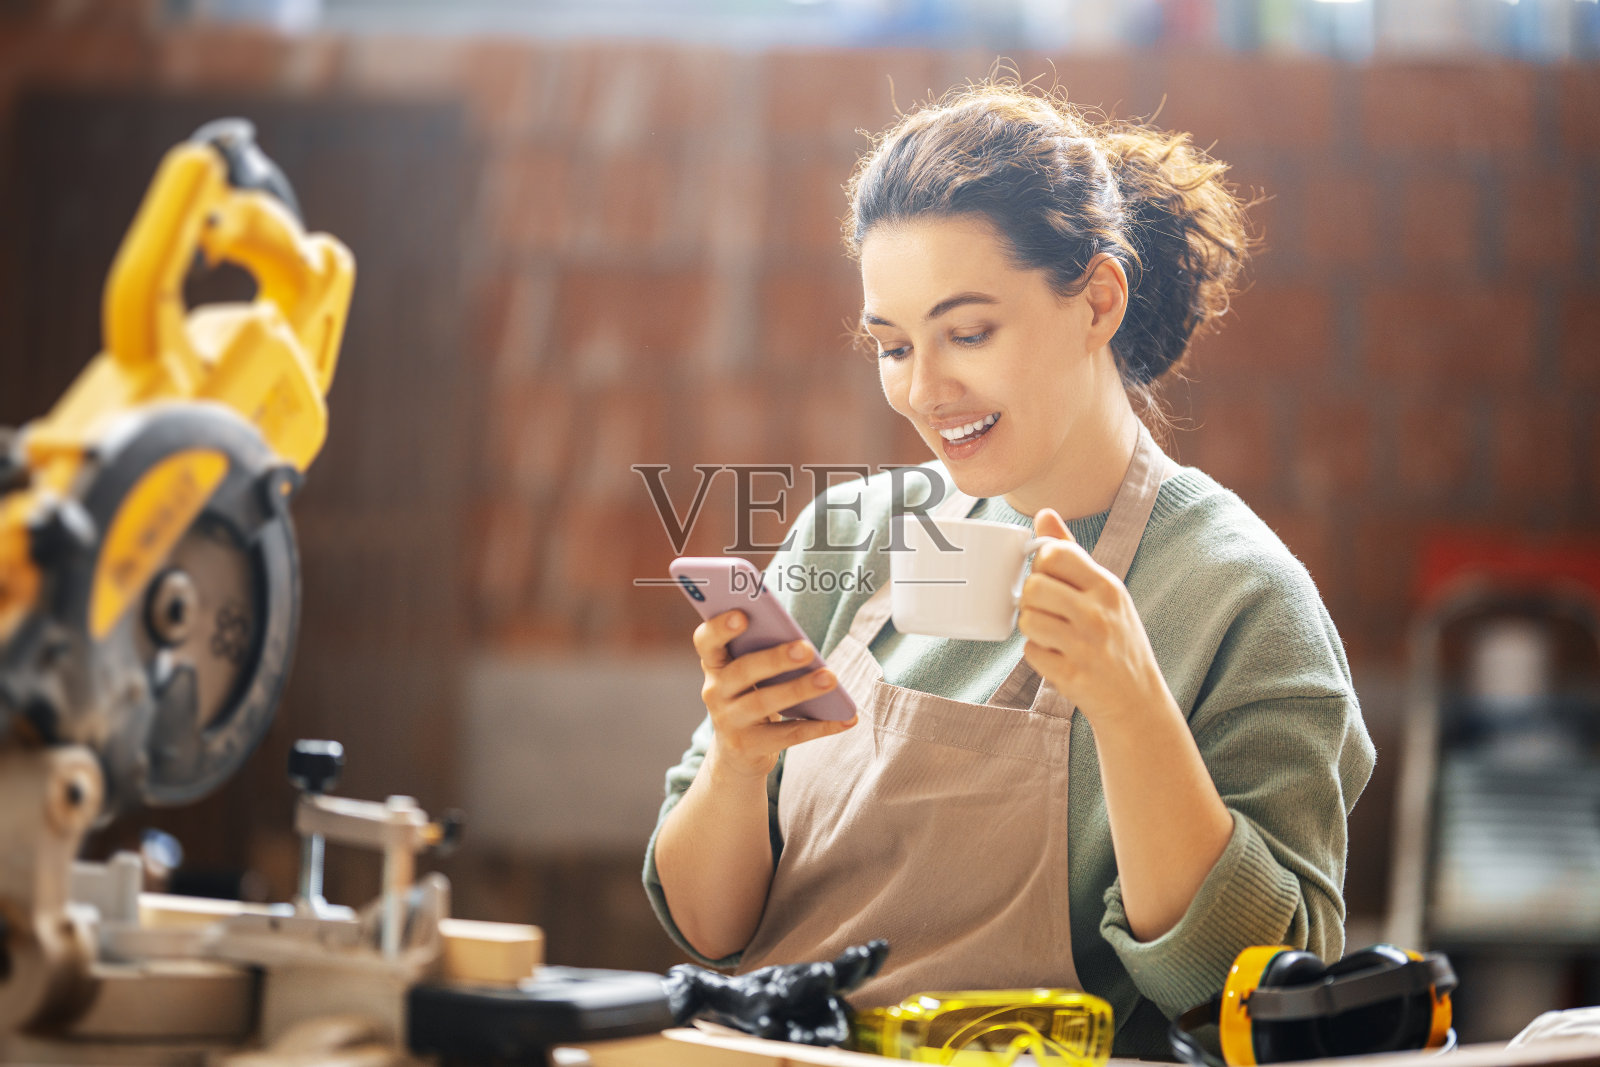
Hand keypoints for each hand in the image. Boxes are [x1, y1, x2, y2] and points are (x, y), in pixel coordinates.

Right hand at [692, 611, 855, 780]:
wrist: (736, 753)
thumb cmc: (749, 696)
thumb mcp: (747, 673)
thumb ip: (761, 652)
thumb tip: (802, 643)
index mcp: (715, 663)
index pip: (706, 641)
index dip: (720, 628)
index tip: (742, 615)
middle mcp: (714, 691)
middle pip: (742, 671)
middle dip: (775, 659)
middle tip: (806, 649)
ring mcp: (728, 721)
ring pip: (764, 703)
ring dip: (800, 689)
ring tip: (831, 678)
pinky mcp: (748, 746)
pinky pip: (788, 735)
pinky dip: (820, 726)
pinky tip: (846, 719)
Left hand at [1017, 509, 1170, 724]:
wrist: (1138, 701)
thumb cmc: (1117, 639)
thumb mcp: (1105, 592)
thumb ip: (1072, 553)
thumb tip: (1043, 514)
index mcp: (1107, 586)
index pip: (1054, 554)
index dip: (1041, 565)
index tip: (1050, 579)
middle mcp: (1098, 613)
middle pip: (1033, 587)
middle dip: (1031, 600)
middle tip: (1048, 613)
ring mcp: (1086, 646)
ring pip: (1027, 620)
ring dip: (1033, 629)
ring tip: (1054, 636)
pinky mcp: (1072, 675)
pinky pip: (1030, 653)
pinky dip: (1038, 656)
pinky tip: (1059, 658)